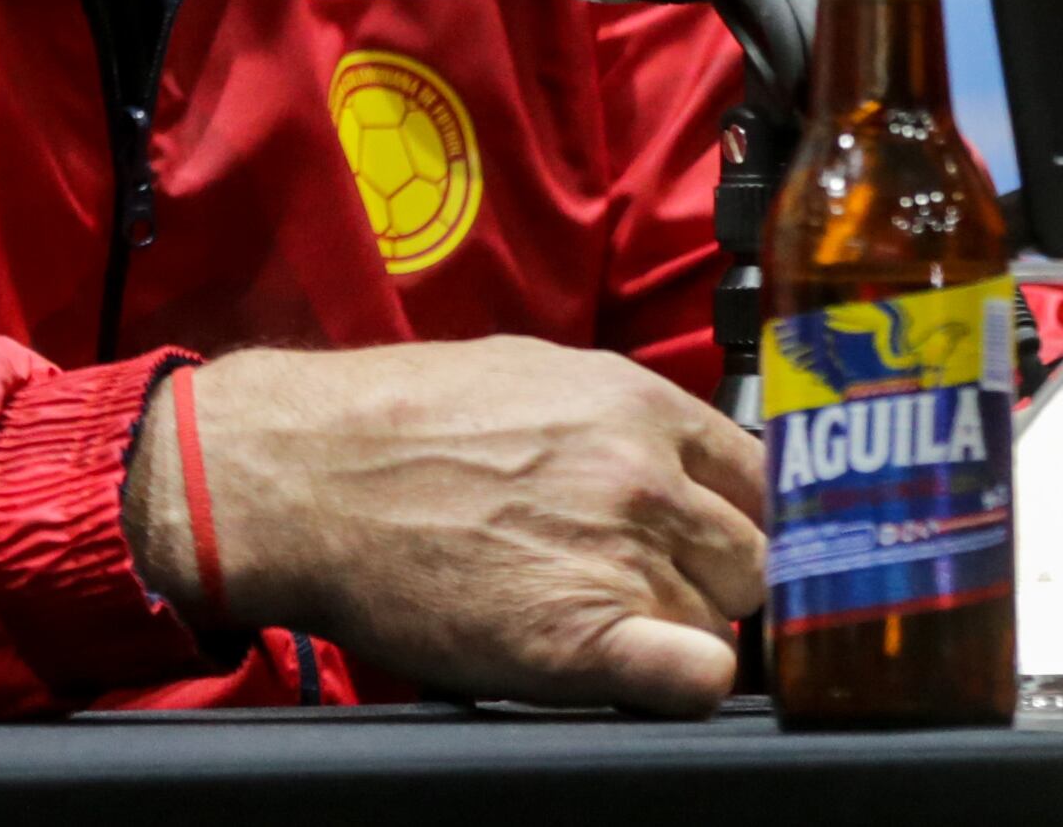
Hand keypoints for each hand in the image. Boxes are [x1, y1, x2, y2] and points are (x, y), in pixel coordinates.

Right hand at [122, 338, 766, 714]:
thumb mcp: (532, 377)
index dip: (740, 524)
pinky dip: (683, 684)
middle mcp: (643, 476)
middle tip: (648, 594)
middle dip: (713, 584)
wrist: (300, 476)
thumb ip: (621, 422)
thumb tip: (677, 467)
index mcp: (639, 404)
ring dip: (675, 633)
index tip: (718, 549)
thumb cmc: (393, 424)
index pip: (762, 481)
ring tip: (596, 622)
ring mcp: (618, 555)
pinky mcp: (579, 637)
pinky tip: (644, 675)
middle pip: (752, 561)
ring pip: (718, 623)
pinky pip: (695, 678)